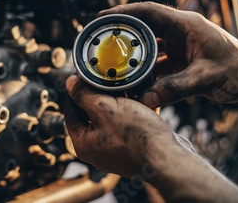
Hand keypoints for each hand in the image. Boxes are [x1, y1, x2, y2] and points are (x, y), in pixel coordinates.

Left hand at [64, 75, 184, 177]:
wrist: (167, 159)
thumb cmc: (137, 138)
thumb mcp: (106, 108)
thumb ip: (84, 95)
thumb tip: (70, 84)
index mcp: (83, 143)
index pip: (71, 110)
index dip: (77, 91)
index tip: (84, 77)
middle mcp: (96, 150)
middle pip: (91, 115)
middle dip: (100, 95)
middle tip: (107, 80)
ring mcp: (113, 151)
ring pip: (110, 118)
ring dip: (117, 102)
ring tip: (126, 88)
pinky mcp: (131, 149)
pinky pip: (125, 126)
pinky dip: (130, 112)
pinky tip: (139, 102)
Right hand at [100, 2, 237, 107]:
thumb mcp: (207, 78)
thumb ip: (176, 88)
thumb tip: (146, 99)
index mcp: (186, 25)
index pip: (149, 11)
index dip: (124, 12)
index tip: (103, 17)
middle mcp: (180, 32)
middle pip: (144, 28)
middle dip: (122, 34)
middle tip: (100, 42)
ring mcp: (181, 46)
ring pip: (149, 47)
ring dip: (133, 56)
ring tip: (112, 64)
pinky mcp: (183, 61)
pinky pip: (158, 64)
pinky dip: (145, 72)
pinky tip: (133, 82)